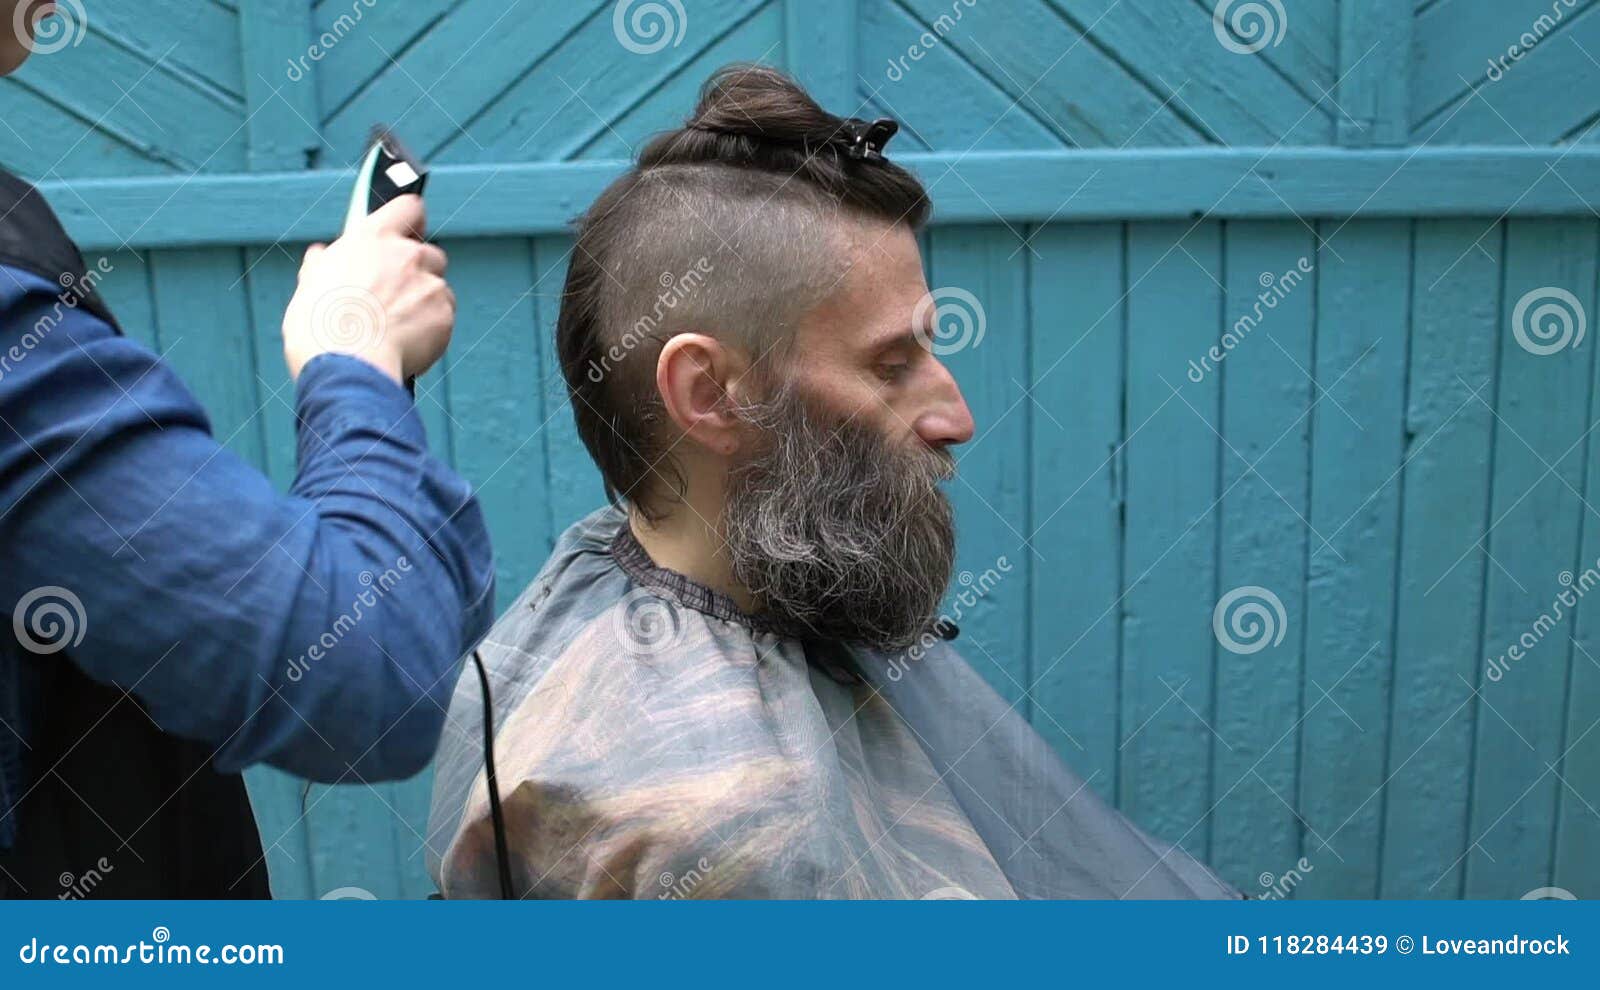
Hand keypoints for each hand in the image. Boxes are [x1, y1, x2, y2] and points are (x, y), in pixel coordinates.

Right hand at [282, 195, 453, 384]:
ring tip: (397, 327)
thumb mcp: (311, 284)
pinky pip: (444, 318)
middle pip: (430, 253)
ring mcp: (429, 284)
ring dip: (425, 302)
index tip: (410, 229)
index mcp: (372, 239)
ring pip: (438, 288)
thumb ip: (325, 264)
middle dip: (419, 271)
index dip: (411, 220)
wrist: (348, 364)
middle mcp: (406, 255)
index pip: (409, 207)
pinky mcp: (444, 315)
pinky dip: (431, 329)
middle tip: (396, 295)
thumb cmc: (321, 327)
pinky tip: (407, 344)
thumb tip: (320, 255)